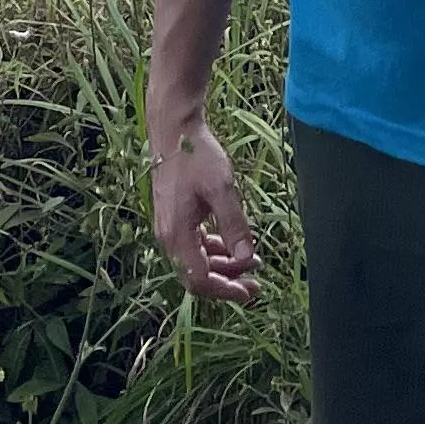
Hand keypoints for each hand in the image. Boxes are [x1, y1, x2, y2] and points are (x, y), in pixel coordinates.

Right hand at [151, 117, 260, 302]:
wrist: (173, 131)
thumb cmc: (196, 156)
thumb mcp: (221, 189)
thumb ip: (234, 225)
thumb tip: (246, 258)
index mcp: (177, 235)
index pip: (200, 279)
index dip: (225, 290)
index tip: (250, 292)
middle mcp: (168, 237)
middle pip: (197, 275)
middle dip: (227, 281)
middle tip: (256, 283)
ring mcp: (169, 228)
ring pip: (196, 261)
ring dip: (223, 266)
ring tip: (251, 262)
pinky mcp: (174, 218)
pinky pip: (194, 246)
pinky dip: (214, 250)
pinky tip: (232, 245)